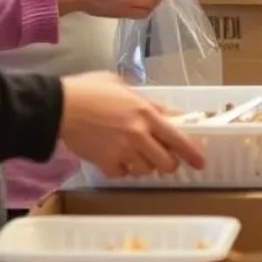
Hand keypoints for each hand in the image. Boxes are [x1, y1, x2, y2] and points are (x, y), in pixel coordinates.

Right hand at [58, 71, 204, 177]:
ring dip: (145, 166)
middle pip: (165, 162)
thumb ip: (147, 101)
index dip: (192, 152)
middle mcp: (139, 135)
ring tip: (138, 157)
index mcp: (147, 113)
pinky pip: (122, 175)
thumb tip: (166, 112)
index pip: (177, 137)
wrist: (60, 107)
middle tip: (164, 159)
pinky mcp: (104, 164)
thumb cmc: (91, 90)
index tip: (201, 162)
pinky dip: (123, 171)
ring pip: (145, 171)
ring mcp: (122, 151)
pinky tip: (118, 161)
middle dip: (168, 163)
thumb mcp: (124, 86)